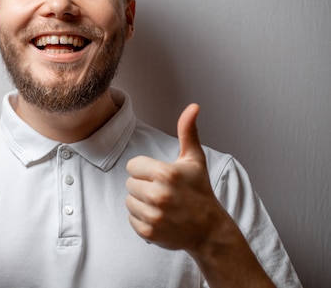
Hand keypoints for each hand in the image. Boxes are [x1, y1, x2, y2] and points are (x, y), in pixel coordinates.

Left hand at [125, 104, 229, 252]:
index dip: (145, 170)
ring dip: (141, 202)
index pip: (132, 165)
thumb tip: (193, 106)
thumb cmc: (200, 191)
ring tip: (161, 205)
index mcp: (166, 173)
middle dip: (143, 186)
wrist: (209, 229)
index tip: (160, 177)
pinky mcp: (149, 233)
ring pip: (128, 201)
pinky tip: (159, 218)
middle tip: (163, 192)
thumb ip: (188, 132)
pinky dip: (141, 219)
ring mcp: (154, 215)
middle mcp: (158, 195)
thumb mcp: (195, 160)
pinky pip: (131, 219)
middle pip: (129, 183)